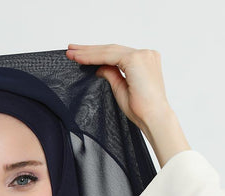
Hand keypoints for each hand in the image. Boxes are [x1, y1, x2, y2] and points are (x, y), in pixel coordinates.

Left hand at [66, 43, 190, 167]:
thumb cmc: (141, 109)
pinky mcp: (136, 58)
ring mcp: (142, 54)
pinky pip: (109, 56)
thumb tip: (99, 67)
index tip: (80, 55)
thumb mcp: (120, 88)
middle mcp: (145, 54)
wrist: (153, 118)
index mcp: (144, 61)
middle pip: (112, 49)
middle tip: (71, 50)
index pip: (116, 54)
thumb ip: (111, 74)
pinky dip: (93, 57)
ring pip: (109, 50)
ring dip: (88, 52)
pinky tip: (80, 59)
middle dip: (90, 50)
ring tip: (71, 54)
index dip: (97, 54)